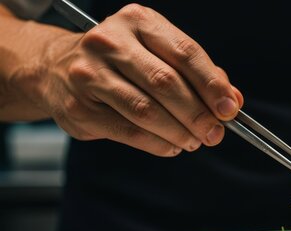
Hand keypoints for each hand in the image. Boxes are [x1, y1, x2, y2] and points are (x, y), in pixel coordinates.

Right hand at [25, 4, 242, 155]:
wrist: (56, 68)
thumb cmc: (122, 62)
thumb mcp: (158, 53)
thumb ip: (198, 75)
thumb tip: (232, 101)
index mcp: (138, 22)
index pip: (184, 52)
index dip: (211, 84)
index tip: (229, 109)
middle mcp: (111, 42)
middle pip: (165, 82)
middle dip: (198, 113)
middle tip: (215, 133)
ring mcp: (90, 73)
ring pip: (146, 110)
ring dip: (179, 132)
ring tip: (195, 141)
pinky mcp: (79, 106)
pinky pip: (128, 131)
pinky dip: (158, 144)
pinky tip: (172, 146)